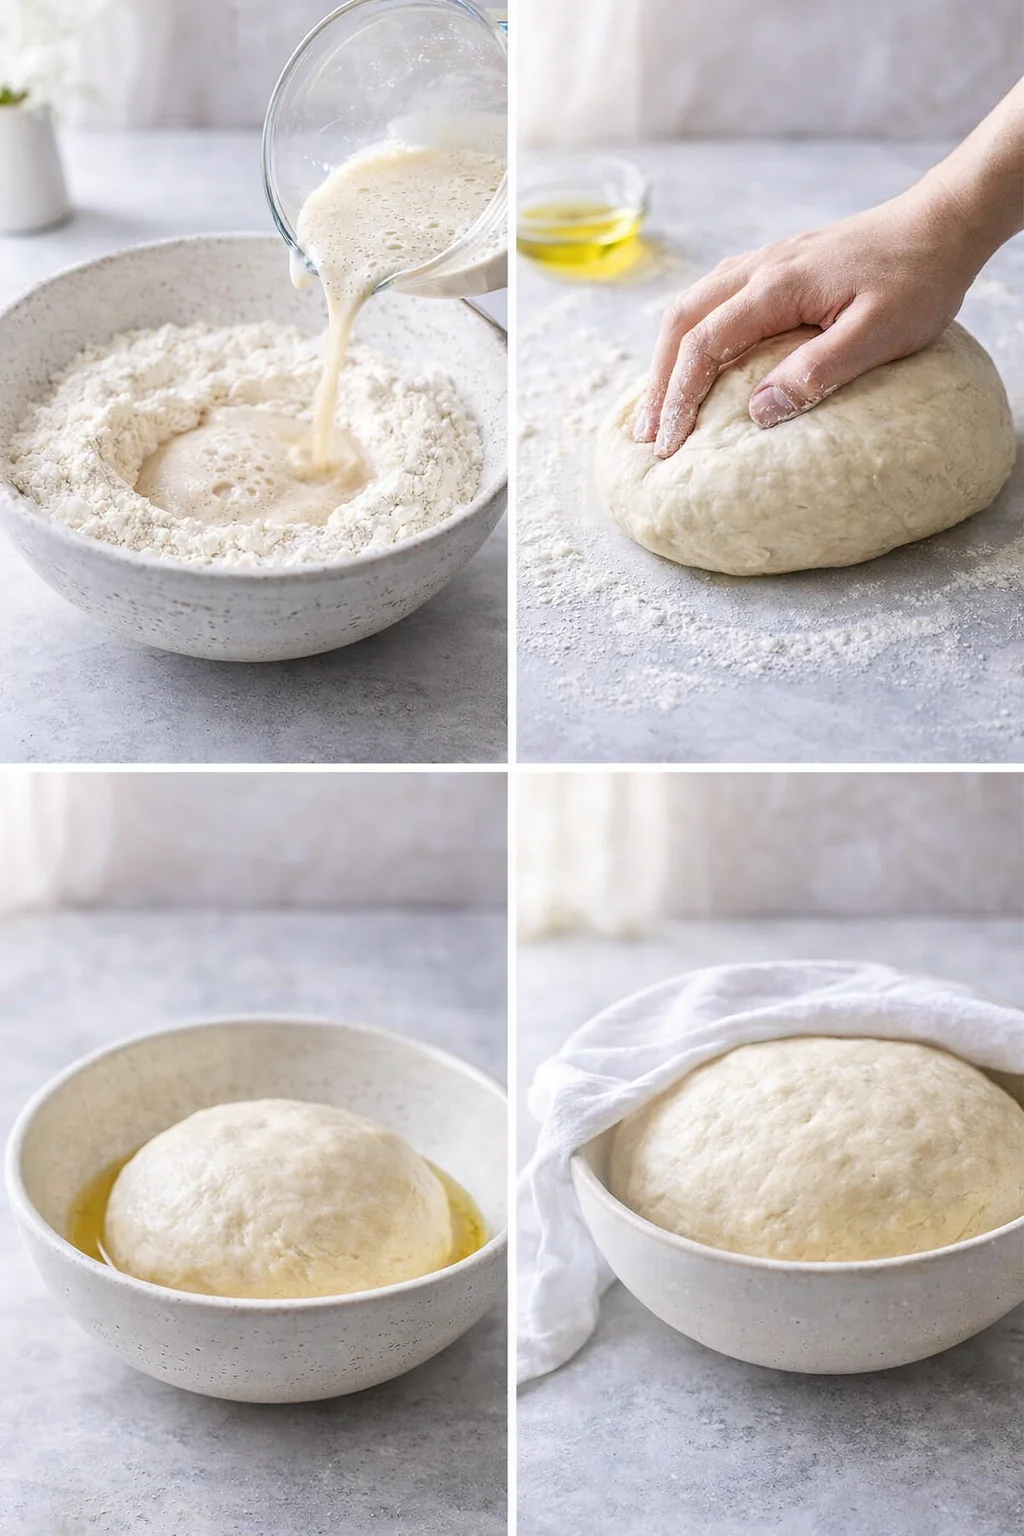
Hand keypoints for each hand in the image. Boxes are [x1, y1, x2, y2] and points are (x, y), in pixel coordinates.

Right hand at [634, 183, 980, 457]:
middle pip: (681, 322)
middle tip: (647, 435)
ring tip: (660, 405)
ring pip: (691, 306)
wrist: (941, 224)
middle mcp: (759, 267)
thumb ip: (818, 371)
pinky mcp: (777, 265)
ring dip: (667, 356)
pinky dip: (689, 334)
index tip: (669, 445)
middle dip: (658, 382)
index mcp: (776, 287)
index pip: (704, 346)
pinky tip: (693, 360)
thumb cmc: (918, 279)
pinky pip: (712, 298)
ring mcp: (765, 261)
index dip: (680, 398)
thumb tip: (759, 411)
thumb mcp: (878, 334)